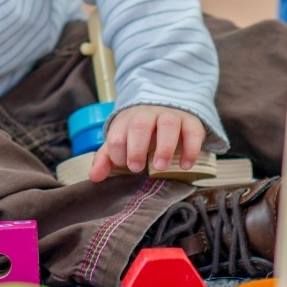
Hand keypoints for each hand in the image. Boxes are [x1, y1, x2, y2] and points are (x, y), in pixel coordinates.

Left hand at [88, 105, 204, 182]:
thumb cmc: (139, 133)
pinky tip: (185, 165)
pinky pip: (192, 131)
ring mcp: (170, 116)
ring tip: (160, 167)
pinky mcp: (190, 122)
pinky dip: (190, 148)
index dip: (117, 152)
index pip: (117, 134)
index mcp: (127, 120)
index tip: (125, 165)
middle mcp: (147, 115)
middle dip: (136, 147)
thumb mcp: (122, 142)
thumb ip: (106, 159)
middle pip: (140, 125)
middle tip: (137, 168)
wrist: (166, 109)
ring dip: (164, 146)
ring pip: (167, 125)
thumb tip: (93, 177)